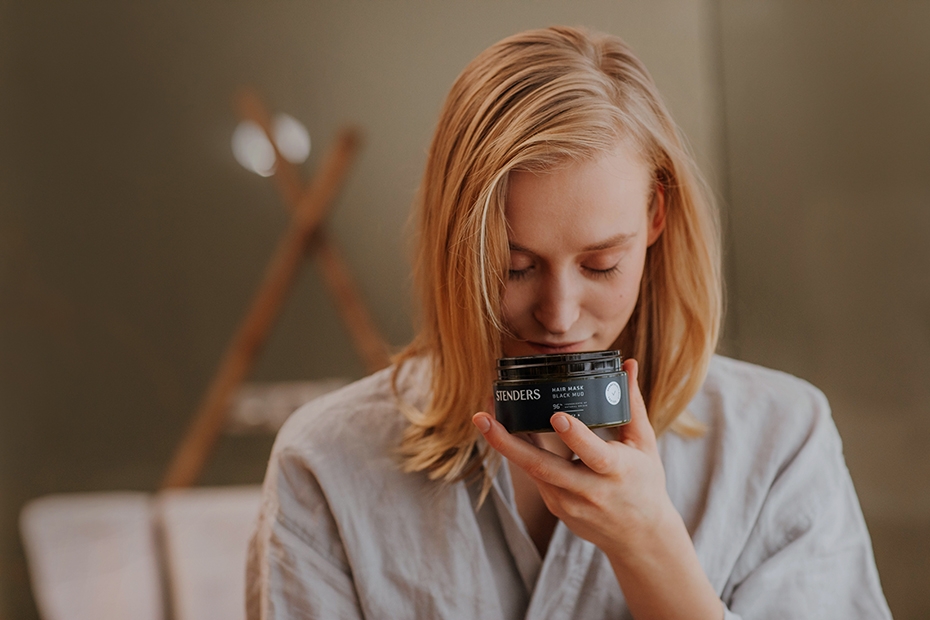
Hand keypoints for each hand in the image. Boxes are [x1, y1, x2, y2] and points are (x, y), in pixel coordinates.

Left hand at [472, 358, 675, 556]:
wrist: (639, 537)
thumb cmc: (645, 484)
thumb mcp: (644, 444)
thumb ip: (632, 405)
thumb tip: (628, 365)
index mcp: (616, 472)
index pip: (593, 454)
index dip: (575, 437)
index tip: (557, 417)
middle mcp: (589, 491)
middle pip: (543, 468)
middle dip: (507, 443)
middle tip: (482, 418)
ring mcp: (568, 504)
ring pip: (532, 472)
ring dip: (506, 445)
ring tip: (485, 417)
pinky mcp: (556, 508)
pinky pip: (535, 477)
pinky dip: (520, 455)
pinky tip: (504, 433)